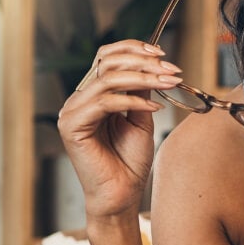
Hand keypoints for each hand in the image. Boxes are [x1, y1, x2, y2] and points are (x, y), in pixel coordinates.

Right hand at [57, 40, 181, 220]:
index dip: (133, 49)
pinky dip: (133, 100)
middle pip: (106, 62)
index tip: (163, 55)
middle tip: (172, 70)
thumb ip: (141, 91)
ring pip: (108, 79)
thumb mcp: (141, 117)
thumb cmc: (130, 161)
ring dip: (144, 78)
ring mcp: (72, 112)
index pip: (106, 57)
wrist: (122, 195)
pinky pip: (105, 102)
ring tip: (168, 84)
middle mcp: (79, 100)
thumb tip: (153, 64)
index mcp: (93, 95)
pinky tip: (154, 107)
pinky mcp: (72, 126)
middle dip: (144, 62)